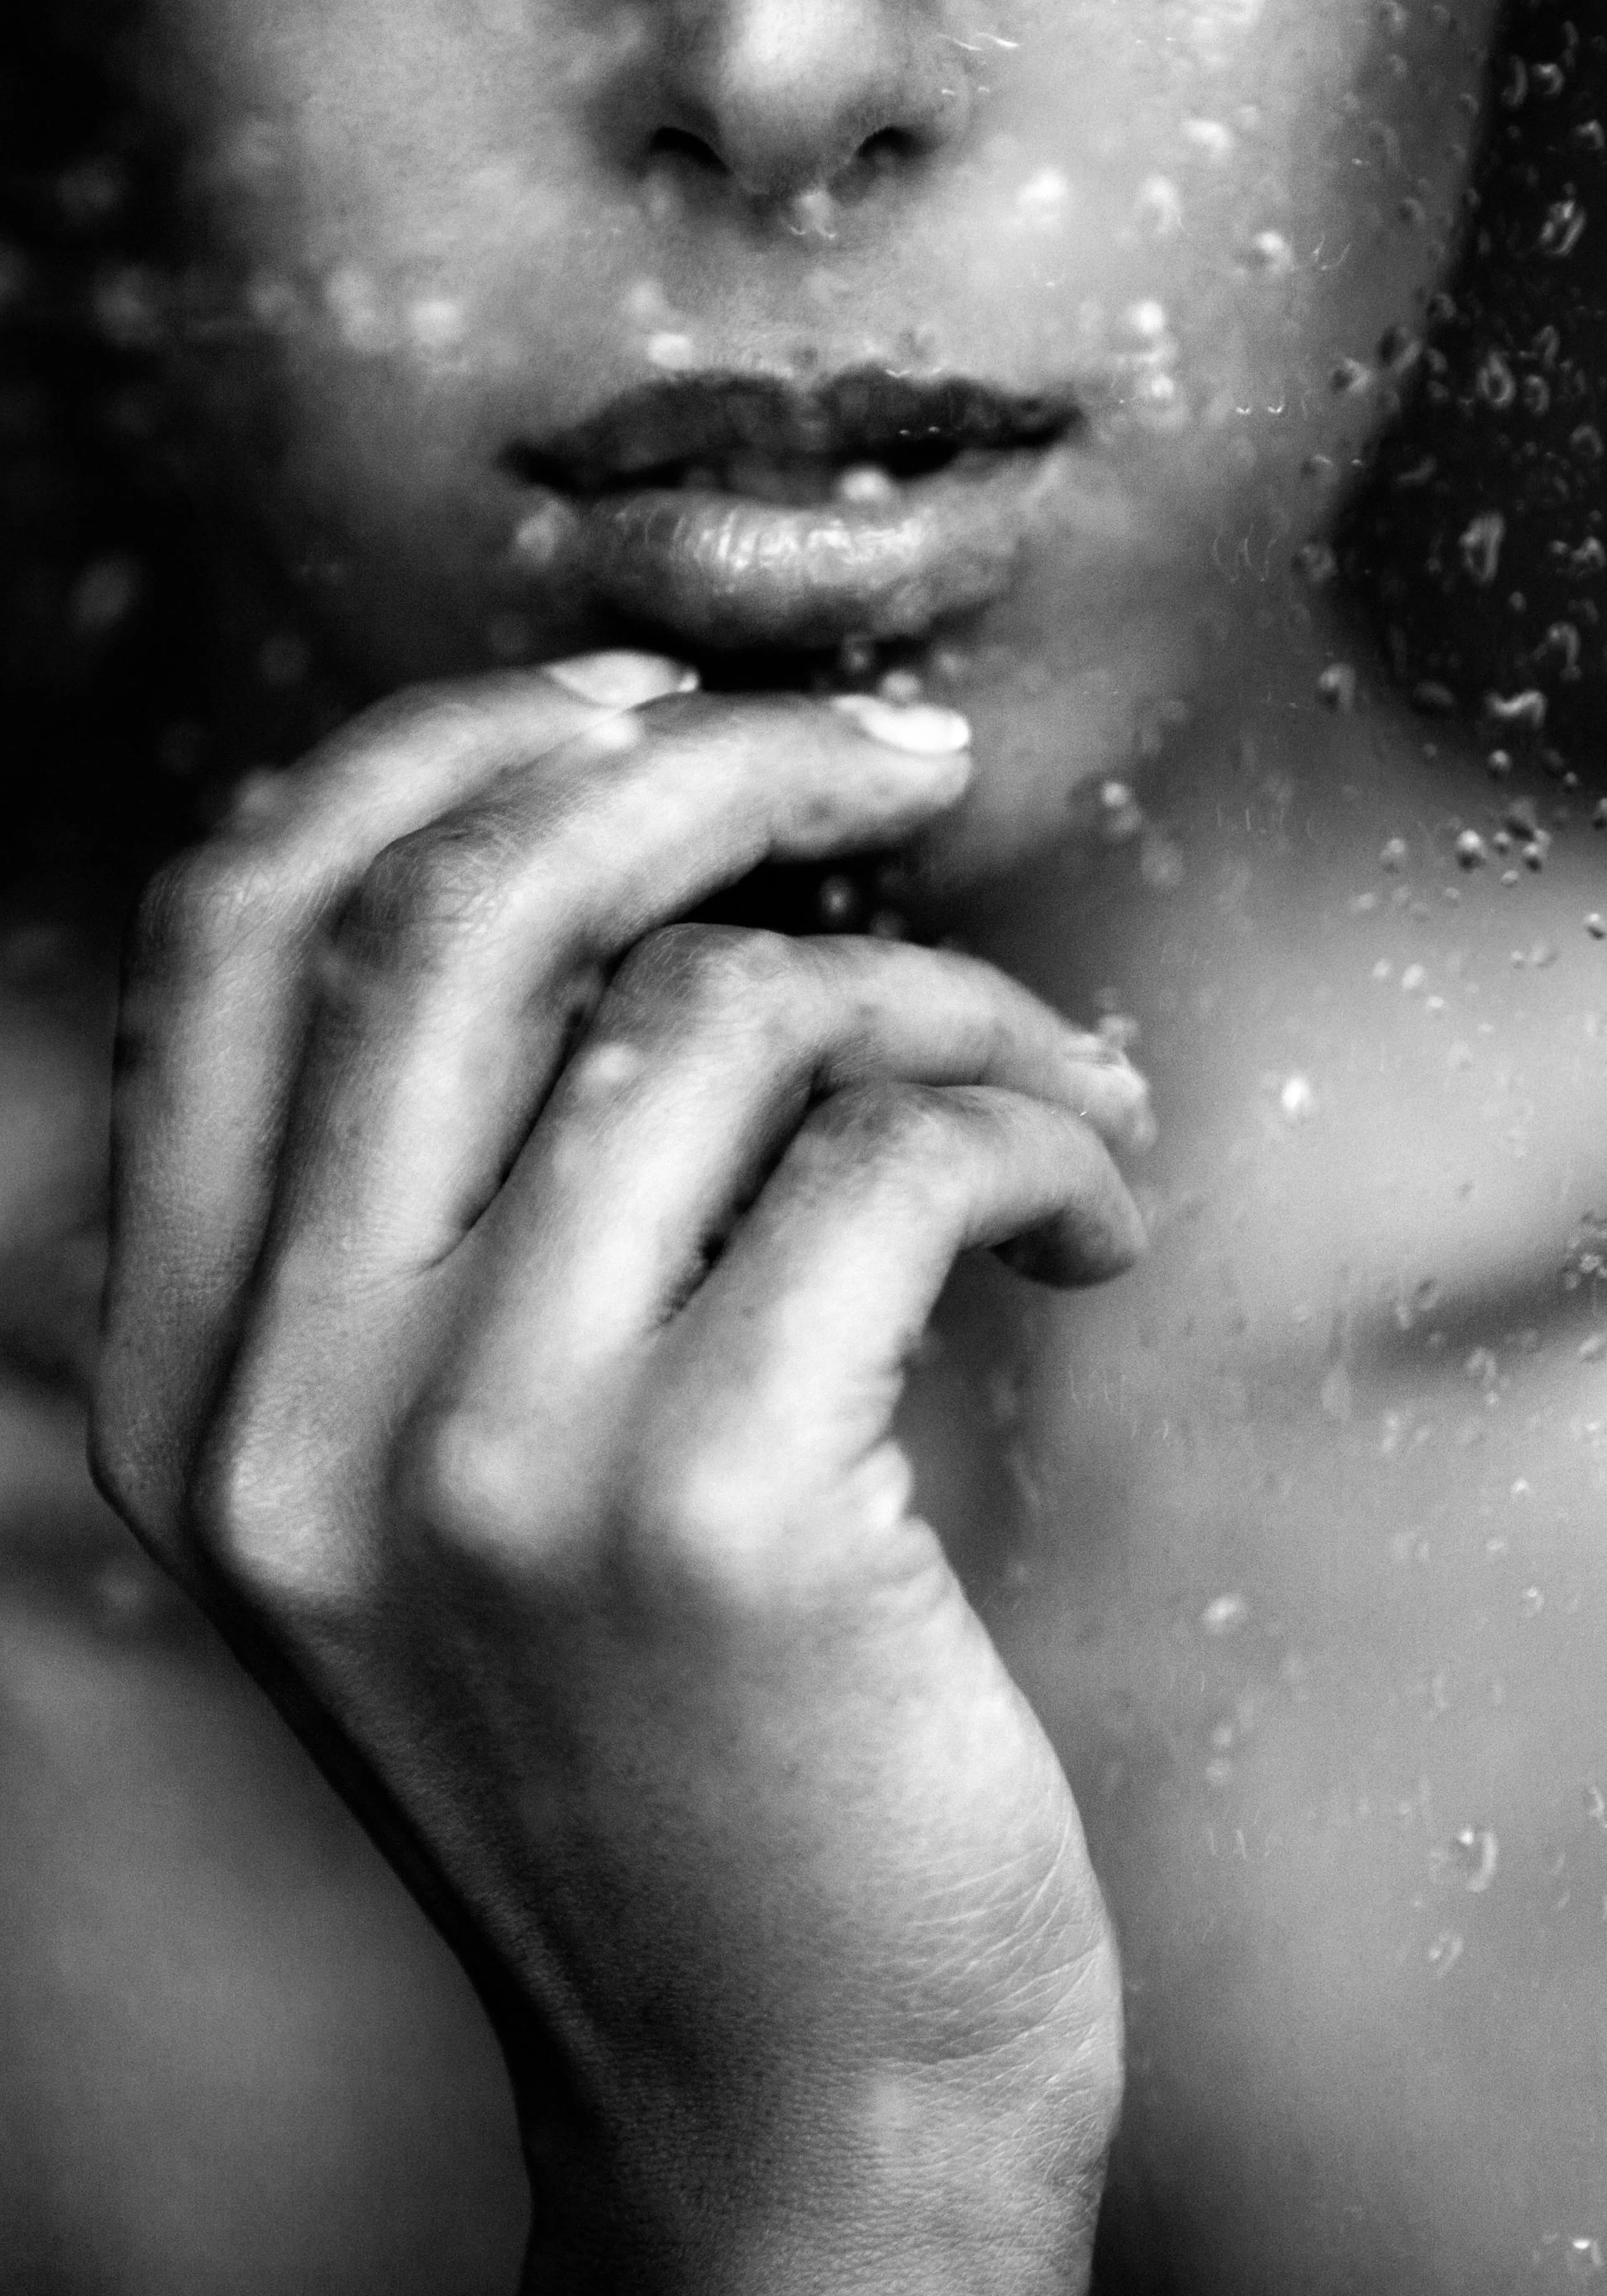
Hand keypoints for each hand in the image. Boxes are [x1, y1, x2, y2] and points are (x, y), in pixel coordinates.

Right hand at [92, 653, 1147, 2294]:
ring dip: (945, 996)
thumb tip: (629, 891)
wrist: (777, 2093)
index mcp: (196, 1380)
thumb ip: (456, 1223)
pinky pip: (893, 1156)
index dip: (438, 757)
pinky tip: (1100, 1219)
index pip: (238, 934)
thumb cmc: (668, 1752)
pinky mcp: (705, 1520)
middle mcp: (291, 1409)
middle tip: (902, 756)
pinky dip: (1042, 1130)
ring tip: (1051, 1087)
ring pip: (719, 1014)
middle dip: (712, 763)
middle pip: (466, 908)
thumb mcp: (463, 1489)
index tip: (642, 705)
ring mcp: (482, 1463)